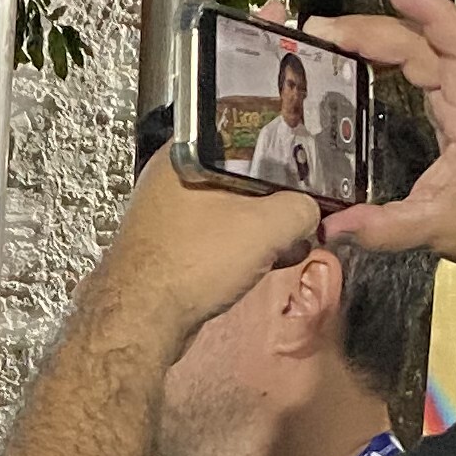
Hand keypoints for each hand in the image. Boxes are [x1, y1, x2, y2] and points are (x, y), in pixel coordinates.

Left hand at [84, 143, 321, 355]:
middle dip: (275, 197)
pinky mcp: (171, 249)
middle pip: (239, 177)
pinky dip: (242, 248)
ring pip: (229, 211)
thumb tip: (311, 213)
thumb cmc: (191, 262)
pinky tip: (265, 263)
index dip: (279, 150)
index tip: (305, 167)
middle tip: (302, 210)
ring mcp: (168, 216)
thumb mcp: (266, 226)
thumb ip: (301, 209)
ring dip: (262, 227)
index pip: (242, 134)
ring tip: (290, 241)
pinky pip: (217, 239)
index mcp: (184, 153)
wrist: (143, 321)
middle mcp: (171, 179)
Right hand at [303, 0, 455, 274]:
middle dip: (375, 30)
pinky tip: (375, 62)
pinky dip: (404, 59)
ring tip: (338, 39)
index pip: (454, 40)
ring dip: (387, 40)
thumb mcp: (442, 228)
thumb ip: (385, 227)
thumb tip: (332, 227)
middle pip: (428, 42)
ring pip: (431, 52)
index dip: (425, 9)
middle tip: (323, 30)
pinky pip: (437, 69)